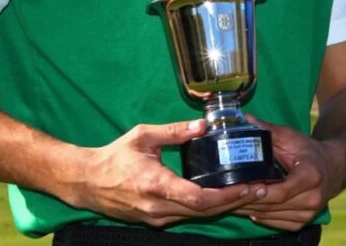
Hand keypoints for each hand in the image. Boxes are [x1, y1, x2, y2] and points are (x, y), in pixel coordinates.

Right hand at [67, 120, 256, 226]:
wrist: (86, 181)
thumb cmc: (114, 157)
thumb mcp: (143, 136)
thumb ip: (175, 131)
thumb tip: (204, 124)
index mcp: (156, 185)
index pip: (198, 198)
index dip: (226, 196)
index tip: (247, 187)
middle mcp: (157, 207)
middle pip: (203, 211)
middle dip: (233, 202)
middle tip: (259, 189)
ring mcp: (155, 218)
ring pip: (196, 216)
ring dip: (222, 207)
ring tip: (247, 193)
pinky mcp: (153, 221)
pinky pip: (185, 216)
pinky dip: (206, 209)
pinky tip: (221, 198)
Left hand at [240, 117, 337, 230]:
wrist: (334, 167)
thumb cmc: (310, 151)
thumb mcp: (292, 137)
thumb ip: (269, 130)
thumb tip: (247, 119)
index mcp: (311, 176)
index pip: (282, 191)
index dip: (260, 192)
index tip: (242, 187)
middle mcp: (313, 197)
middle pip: (275, 205)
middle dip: (250, 201)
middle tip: (229, 194)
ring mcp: (310, 212)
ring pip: (274, 216)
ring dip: (253, 210)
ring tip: (234, 201)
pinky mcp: (305, 220)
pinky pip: (279, 224)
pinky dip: (263, 217)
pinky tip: (251, 208)